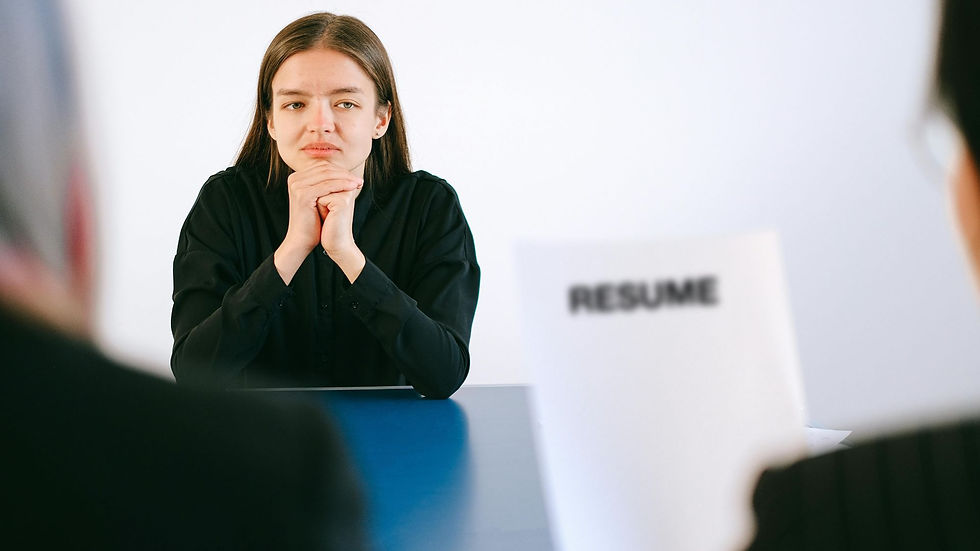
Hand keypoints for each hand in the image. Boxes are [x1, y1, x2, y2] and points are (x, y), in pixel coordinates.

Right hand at [274, 161, 361, 283]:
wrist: (301, 240)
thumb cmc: (313, 222)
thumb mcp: (319, 199)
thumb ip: (326, 184)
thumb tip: (344, 173)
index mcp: (297, 178)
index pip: (322, 167)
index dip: (340, 170)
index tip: (355, 177)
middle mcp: (294, 179)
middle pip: (325, 169)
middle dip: (344, 173)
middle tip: (359, 180)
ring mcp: (297, 186)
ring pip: (327, 175)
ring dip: (345, 178)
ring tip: (358, 183)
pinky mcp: (302, 194)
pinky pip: (327, 185)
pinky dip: (342, 185)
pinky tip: (352, 188)